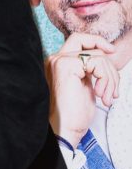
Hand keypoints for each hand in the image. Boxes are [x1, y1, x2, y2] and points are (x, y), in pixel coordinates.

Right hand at [46, 33, 118, 147]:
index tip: (112, 51)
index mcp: (59, 62)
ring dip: (111, 79)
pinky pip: (98, 63)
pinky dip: (106, 80)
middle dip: (109, 66)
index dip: (97, 41)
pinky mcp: (66, 66)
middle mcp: (56, 58)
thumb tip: (108, 54)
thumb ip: (90, 68)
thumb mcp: (85, 84)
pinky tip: (101, 95)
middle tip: (113, 88)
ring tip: (107, 97)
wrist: (65, 128)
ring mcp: (60, 61)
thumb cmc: (74, 113)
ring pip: (99, 56)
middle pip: (92, 46)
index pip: (80, 40)